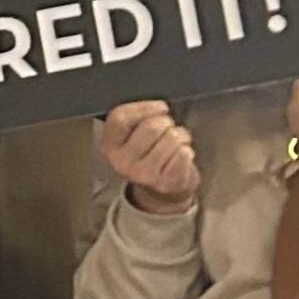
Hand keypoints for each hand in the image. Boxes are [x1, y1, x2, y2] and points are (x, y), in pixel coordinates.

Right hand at [97, 99, 196, 213]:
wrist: (160, 193)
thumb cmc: (149, 156)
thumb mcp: (130, 138)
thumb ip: (133, 119)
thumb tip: (155, 105)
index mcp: (110, 146)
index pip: (120, 117)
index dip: (145, 107)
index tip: (161, 108)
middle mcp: (122, 162)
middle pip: (152, 126)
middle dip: (167, 122)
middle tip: (167, 129)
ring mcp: (143, 174)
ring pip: (171, 138)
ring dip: (180, 136)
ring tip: (176, 144)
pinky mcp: (165, 182)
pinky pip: (184, 154)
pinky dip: (187, 151)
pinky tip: (181, 157)